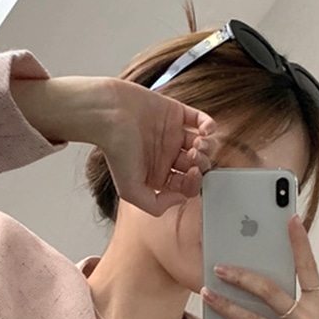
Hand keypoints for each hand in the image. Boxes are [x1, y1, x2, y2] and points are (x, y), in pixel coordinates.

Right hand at [11, 75, 216, 216]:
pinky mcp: (175, 113)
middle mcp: (167, 157)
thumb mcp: (131, 192)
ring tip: (197, 144)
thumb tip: (181, 199)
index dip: (194, 183)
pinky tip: (204, 131)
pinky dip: (209, 126)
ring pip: (202, 145)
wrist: (108, 115)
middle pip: (197, 166)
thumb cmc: (116, 152)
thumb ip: (156, 206)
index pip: (186, 186)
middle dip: (201, 164)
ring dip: (207, 147)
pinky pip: (201, 121)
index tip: (190, 175)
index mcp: (158, 175)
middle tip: (192, 157)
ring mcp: (172, 134)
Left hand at [200, 214, 318, 318]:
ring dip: (225, 305)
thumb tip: (263, 304)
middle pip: (269, 290)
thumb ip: (297, 316)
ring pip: (251, 318)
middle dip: (241, 276)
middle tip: (219, 266)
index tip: (290, 218)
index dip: (300, 243)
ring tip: (207, 293)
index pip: (309, 269)